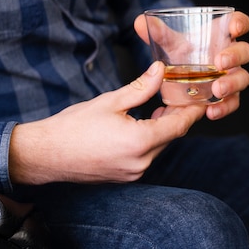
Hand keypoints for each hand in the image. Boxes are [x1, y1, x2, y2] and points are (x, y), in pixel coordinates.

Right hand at [8, 62, 205, 185]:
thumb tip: (160, 71)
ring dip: (163, 129)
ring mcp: (133, 173)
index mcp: (140, 142)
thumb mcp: (110, 101)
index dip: (192, 111)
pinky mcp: (125, 177)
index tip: (203, 100)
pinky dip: (150, 140)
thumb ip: (141, 87)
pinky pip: (146, 156)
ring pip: (159, 147)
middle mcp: (141, 162)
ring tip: (163, 108)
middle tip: (183, 98)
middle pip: (170, 137)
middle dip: (178, 118)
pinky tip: (144, 125)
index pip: (179, 126)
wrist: (45, 155)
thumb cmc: (73, 127)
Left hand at [134, 11, 248, 119]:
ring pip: (243, 78)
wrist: (180, 76)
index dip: (241, 23)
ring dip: (232, 84)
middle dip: (235, 57)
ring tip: (217, 89)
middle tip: (219, 63)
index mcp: (222, 35)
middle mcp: (231, 56)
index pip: (239, 23)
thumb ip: (158, 33)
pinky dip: (224, 107)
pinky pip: (232, 102)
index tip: (234, 27)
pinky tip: (211, 111)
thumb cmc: (182, 53)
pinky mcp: (227, 96)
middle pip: (245, 52)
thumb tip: (139, 22)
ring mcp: (231, 76)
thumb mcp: (170, 44)